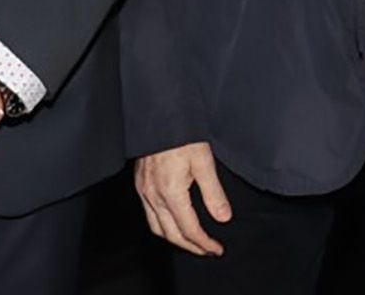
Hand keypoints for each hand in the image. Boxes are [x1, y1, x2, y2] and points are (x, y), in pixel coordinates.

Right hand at [135, 142, 230, 256]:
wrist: (160, 114)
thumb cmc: (182, 134)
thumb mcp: (204, 161)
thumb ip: (214, 193)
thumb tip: (223, 218)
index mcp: (171, 192)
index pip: (189, 229)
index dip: (204, 243)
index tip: (217, 249)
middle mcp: (153, 195)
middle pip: (171, 234)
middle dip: (191, 247)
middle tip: (208, 250)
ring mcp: (144, 190)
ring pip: (156, 228)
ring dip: (175, 239)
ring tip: (192, 242)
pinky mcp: (140, 184)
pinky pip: (149, 215)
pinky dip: (162, 226)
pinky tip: (173, 222)